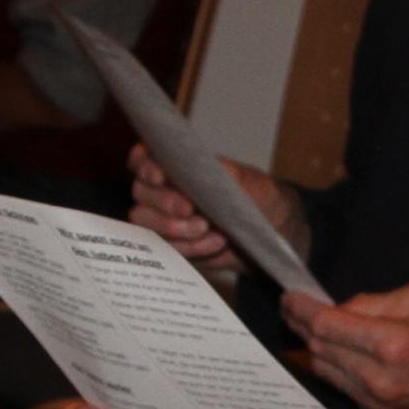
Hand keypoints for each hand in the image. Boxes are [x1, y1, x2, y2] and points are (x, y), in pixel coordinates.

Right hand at [127, 146, 303, 290]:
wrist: (268, 229)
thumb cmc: (252, 194)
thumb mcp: (241, 178)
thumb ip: (216, 171)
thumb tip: (193, 169)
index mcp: (172, 164)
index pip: (142, 159)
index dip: (144, 166)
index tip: (159, 177)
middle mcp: (161, 190)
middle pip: (140, 193)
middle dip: (163, 202)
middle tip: (189, 209)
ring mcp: (163, 219)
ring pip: (147, 224)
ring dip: (176, 228)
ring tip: (207, 228)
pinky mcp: (173, 245)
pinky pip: (169, 248)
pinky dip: (192, 246)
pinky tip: (216, 241)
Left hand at [284, 286, 408, 408]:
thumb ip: (372, 303)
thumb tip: (338, 311)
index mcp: (393, 343)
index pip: (327, 324)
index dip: (301, 309)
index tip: (289, 297)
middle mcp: (379, 377)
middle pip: (319, 348)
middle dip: (301, 325)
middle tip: (292, 308)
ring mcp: (376, 399)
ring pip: (324, 369)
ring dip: (313, 346)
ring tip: (307, 326)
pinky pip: (341, 385)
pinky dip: (332, 365)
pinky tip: (332, 350)